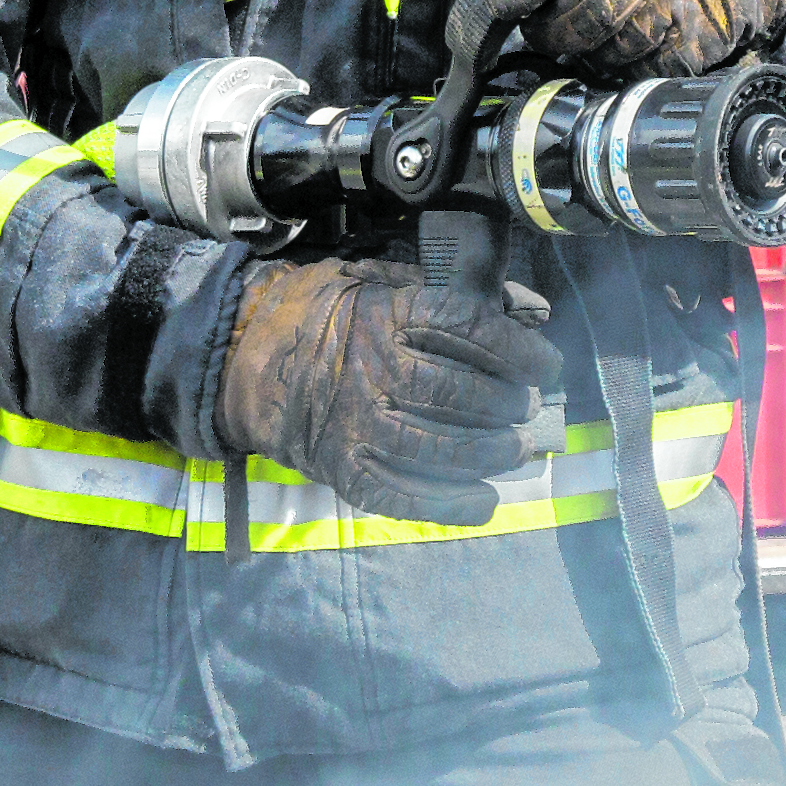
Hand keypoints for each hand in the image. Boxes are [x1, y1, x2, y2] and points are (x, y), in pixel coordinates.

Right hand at [214, 257, 555, 522]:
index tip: (547, 365)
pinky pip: (402, 495)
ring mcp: (356, 425)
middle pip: (458, 392)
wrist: (238, 360)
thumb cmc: (314, 314)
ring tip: (515, 451)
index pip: (464, 327)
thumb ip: (432, 289)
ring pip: (438, 446)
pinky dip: (449, 505)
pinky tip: (484, 502)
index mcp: (382, 316)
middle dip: (506, 405)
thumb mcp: (365, 280)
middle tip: (526, 410)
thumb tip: (512, 301)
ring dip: (488, 454)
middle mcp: (372, 371)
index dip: (515, 348)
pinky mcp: (342, 468)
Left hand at [459, 0, 785, 78]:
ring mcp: (676, 0)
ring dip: (590, 54)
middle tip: (558, 24)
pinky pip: (640, 73)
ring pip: (603, 53)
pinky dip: (628, 69)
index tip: (480, 28)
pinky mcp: (699, 41)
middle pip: (572, 19)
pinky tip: (637, 43)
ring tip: (605, 28)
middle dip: (553, 32)